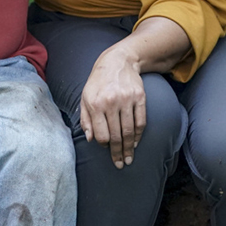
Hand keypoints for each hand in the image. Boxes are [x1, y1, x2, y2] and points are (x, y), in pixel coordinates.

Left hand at [79, 47, 146, 169]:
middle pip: (116, 136)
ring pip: (129, 131)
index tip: (106, 149)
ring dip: (130, 148)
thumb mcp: (85, 97)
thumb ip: (85, 119)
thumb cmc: (98, 82)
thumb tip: (90, 139)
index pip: (101, 134)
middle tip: (120, 164)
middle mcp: (111, 102)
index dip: (104, 145)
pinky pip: (141, 122)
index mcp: (95, 104)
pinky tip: (136, 142)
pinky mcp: (140, 97)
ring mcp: (127, 100)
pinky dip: (139, 135)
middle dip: (118, 153)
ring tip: (129, 158)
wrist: (117, 61)